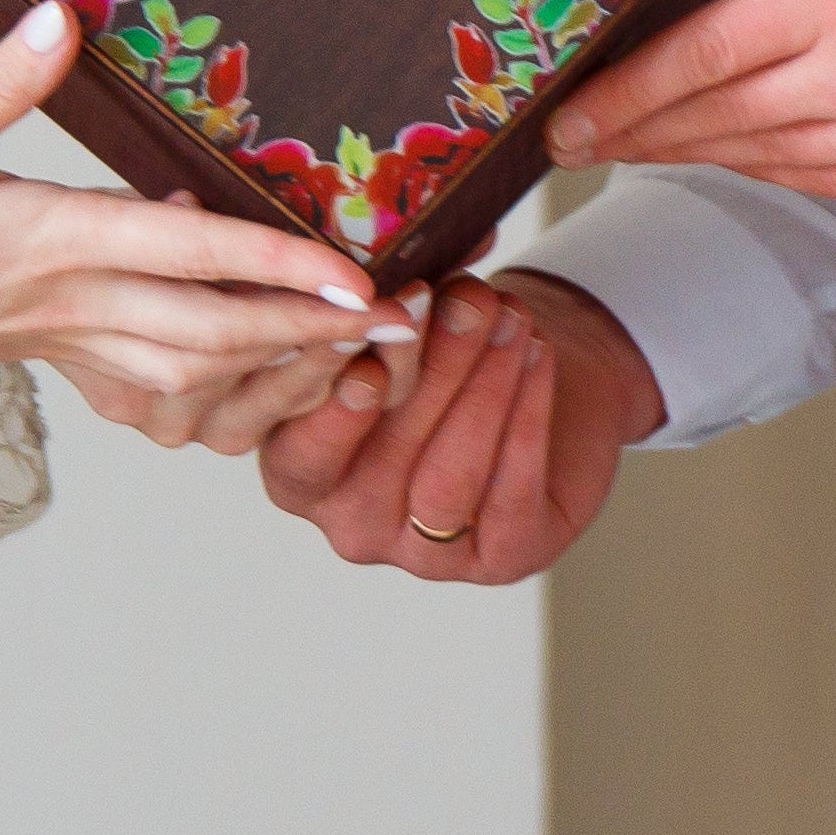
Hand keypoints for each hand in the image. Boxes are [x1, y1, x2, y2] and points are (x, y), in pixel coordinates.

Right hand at [0, 3, 398, 410]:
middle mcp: (73, 301)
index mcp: (51, 239)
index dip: (279, 267)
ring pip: (199, 373)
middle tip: (402, 324)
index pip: (190, 256)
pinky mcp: (59, 357)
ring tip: (358, 348)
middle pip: (220, 333)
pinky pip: (158, 390)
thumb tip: (55, 15)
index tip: (357, 278)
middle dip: (316, 333)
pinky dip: (221, 386)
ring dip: (283, 364)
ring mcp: (69, 340)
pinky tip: (257, 363)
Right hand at [254, 265, 662, 582]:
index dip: (335, 392)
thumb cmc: (445, 346)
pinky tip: (536, 355)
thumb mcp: (402, 322)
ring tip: (506, 319)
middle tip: (460, 302)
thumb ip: (385, 314)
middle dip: (429, 372)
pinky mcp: (500, 558)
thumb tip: (396, 276)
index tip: (370, 326)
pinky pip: (512, 495)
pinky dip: (527, 417)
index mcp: (299, 471)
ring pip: (448, 479)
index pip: (301, 449)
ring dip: (482, 389)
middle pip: (382, 458)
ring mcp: (423, 553)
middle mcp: (351, 523)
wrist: (536, 374)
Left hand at [546, 0, 835, 202]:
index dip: (628, 82)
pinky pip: (820, 181)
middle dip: (631, 128)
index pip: (713, 49)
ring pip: (762, 157)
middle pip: (717, 117)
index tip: (567, 100)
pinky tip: (736, 156)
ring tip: (627, 144)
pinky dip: (761, 170)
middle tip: (563, 134)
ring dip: (686, 153)